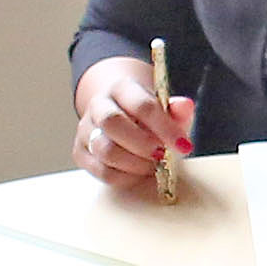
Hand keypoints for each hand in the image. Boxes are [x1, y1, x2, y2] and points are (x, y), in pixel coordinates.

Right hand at [73, 58, 194, 191]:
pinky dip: (125, 177)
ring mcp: (86, 129)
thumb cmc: (148, 117)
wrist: (122, 116)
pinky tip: (139, 172)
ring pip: (104, 149)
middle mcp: (98, 105)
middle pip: (112, 123)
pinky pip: (101, 170)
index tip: (184, 145)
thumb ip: (177, 110)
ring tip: (153, 165)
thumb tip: (185, 106)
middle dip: (143, 145)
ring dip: (135, 163)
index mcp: (121, 88)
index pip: (141, 104)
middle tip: (162, 156)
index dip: (164, 127)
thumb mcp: (167, 110)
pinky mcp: (81, 152)